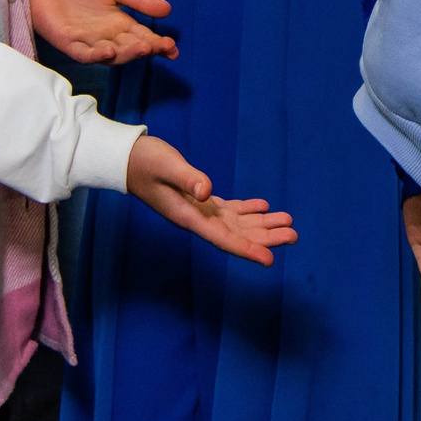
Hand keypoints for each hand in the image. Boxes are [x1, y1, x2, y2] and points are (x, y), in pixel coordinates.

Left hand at [28, 0, 177, 64]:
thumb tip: (168, 10)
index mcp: (121, 25)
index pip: (144, 37)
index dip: (159, 44)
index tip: (173, 47)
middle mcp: (109, 37)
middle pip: (132, 48)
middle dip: (148, 49)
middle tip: (163, 47)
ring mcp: (90, 43)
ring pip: (112, 55)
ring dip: (127, 54)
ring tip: (143, 48)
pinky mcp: (70, 44)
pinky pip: (85, 54)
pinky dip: (96, 55)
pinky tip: (108, 50)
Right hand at [126, 136, 296, 261]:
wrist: (126, 160)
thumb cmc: (144, 162)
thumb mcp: (166, 166)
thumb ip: (187, 179)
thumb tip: (207, 192)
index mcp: (189, 217)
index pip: (223, 239)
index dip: (247, 250)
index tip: (270, 260)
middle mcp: (196, 219)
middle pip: (236, 234)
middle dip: (265, 237)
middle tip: (294, 236)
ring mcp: (198, 210)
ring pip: (236, 223)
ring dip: (262, 225)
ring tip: (289, 224)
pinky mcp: (198, 199)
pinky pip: (228, 210)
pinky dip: (247, 210)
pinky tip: (265, 208)